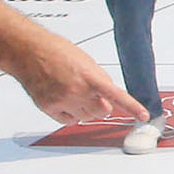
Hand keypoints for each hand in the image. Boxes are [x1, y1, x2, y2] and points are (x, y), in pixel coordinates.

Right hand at [18, 40, 143, 124]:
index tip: (144, 116)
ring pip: (86, 118)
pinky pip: (69, 121)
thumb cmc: (55, 51)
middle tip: (91, 93)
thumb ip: (100, 79)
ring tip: (74, 92)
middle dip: (101, 104)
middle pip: (103, 111)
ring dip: (86, 109)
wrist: (28, 52)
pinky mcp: (49, 108)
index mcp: (89, 76)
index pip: (116, 95)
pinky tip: (64, 100)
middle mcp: (77, 90)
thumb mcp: (86, 61)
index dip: (132, 107)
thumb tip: (109, 95)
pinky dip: (71, 115)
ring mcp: (62, 101)